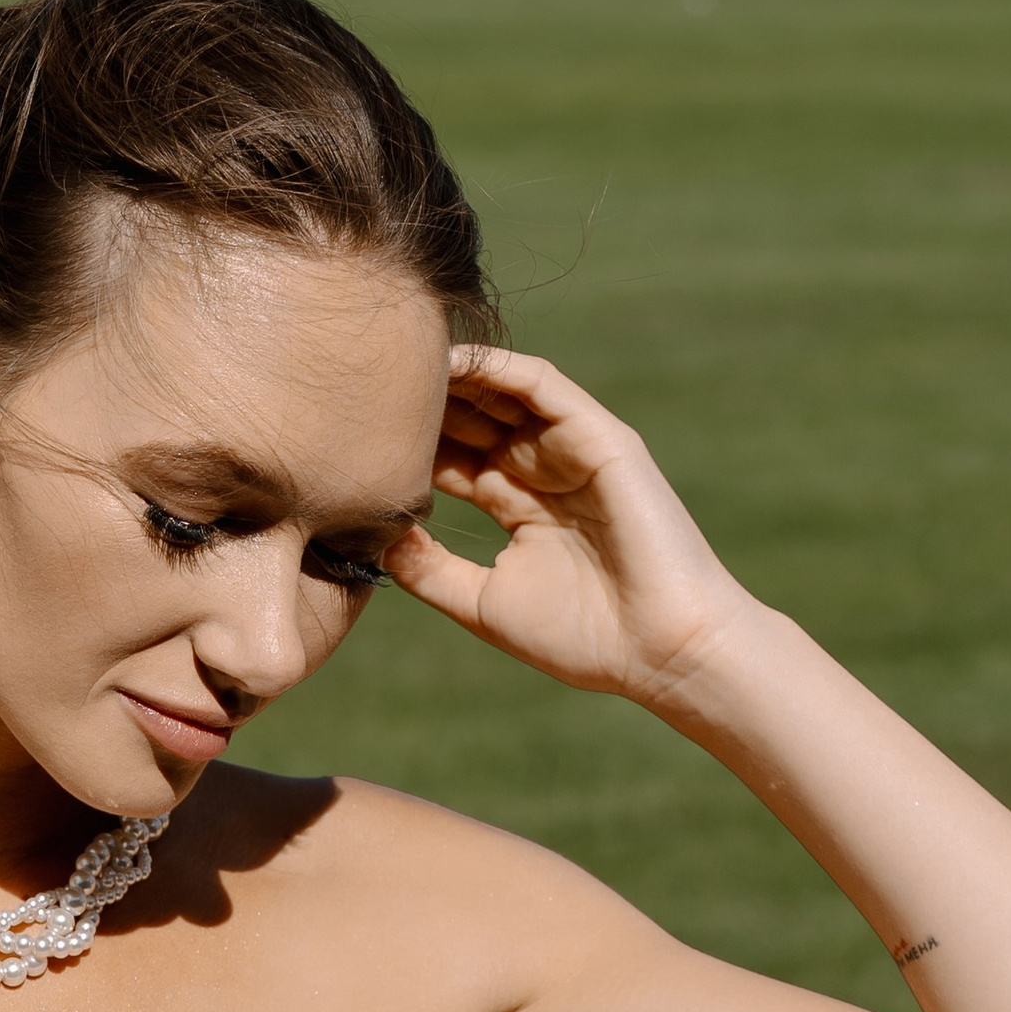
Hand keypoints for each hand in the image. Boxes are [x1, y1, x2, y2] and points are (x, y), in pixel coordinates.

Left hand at [383, 347, 758, 709]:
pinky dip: (498, 368)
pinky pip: (543, 385)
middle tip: (360, 388)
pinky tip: (452, 361)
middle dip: (423, 404)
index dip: (408, 447)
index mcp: (519, 506)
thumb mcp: (483, 603)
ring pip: (502, 394)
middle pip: (473, 419)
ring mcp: (572, 450)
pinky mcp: (600, 437)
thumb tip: (374, 538)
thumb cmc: (583, 638)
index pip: (454, 458)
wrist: (662, 650)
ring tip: (395, 361)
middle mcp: (544, 470)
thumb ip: (430, 570)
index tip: (349, 437)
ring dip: (453, 377)